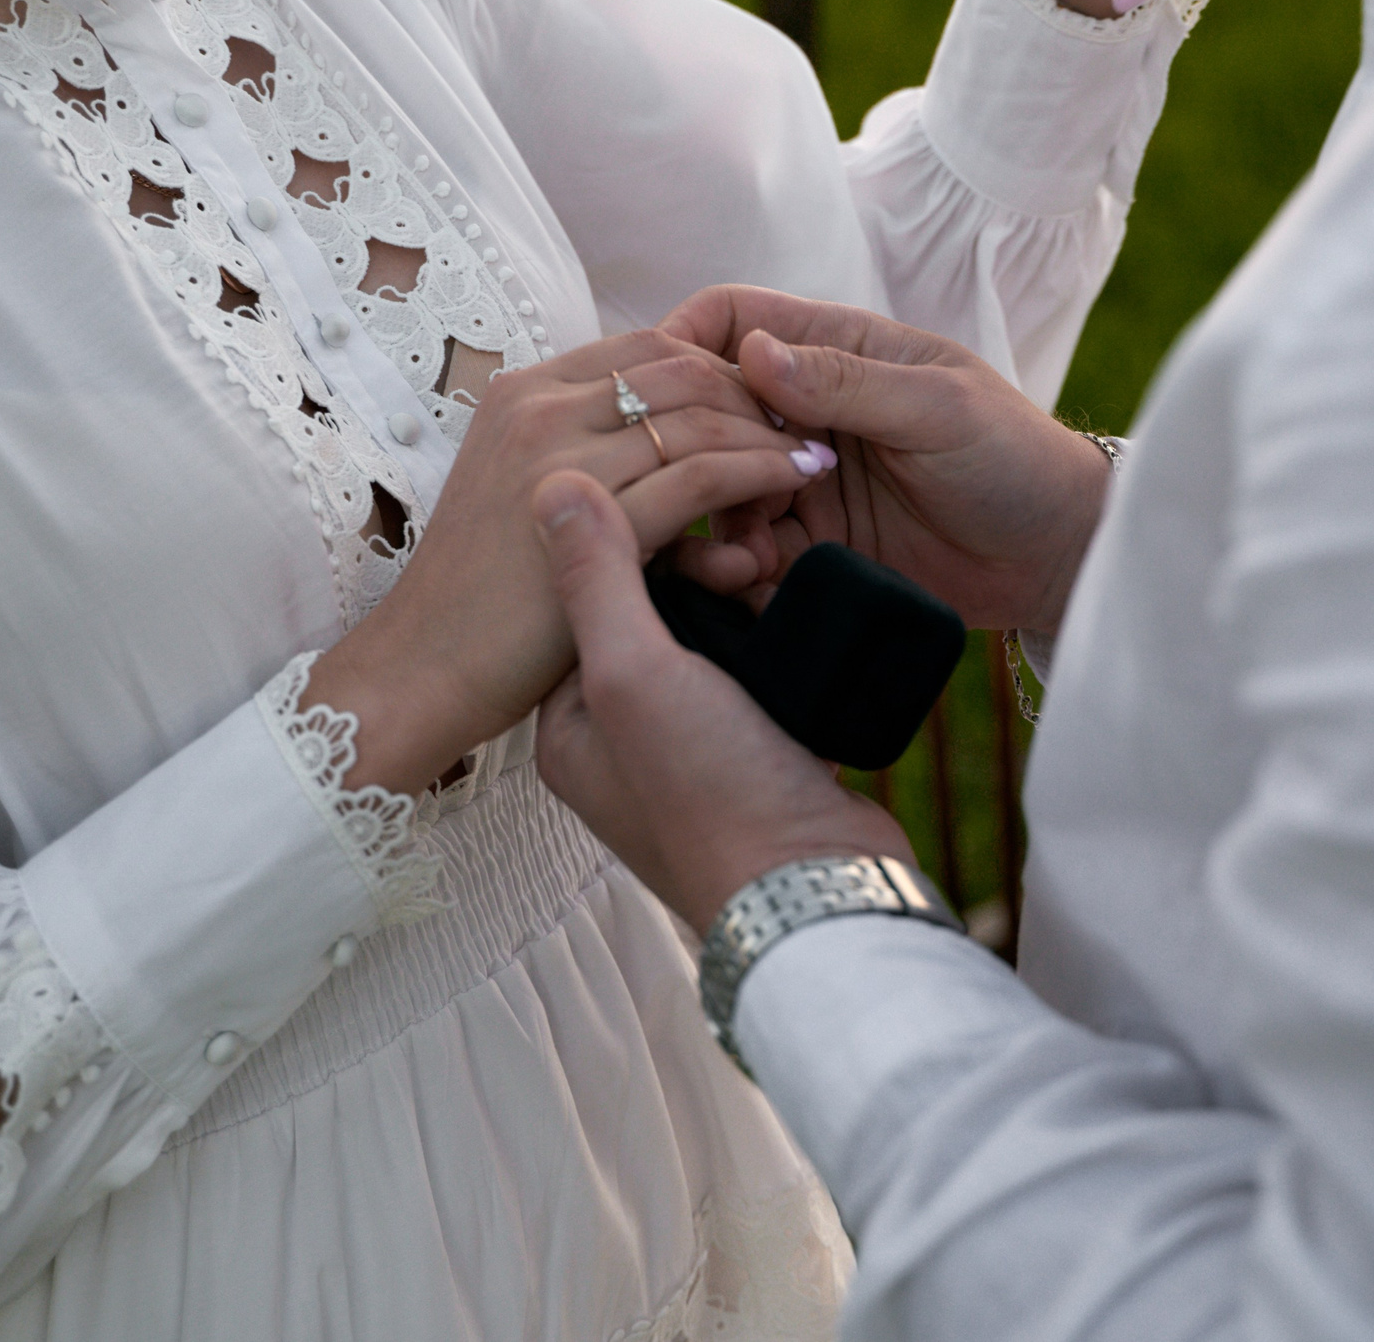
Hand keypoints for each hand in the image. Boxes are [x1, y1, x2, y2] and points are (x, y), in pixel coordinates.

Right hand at [307, 330, 834, 794]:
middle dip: (757, 393)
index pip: (649, 344)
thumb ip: (583, 451)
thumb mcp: (525, 496)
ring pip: (700, 416)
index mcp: (524, 391)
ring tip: (815, 457)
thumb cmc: (481, 600)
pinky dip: (760, 474)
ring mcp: (561, 454)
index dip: (721, 365)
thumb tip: (659, 432)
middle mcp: (539, 406)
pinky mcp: (591, 514)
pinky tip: (794, 488)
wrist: (423, 668)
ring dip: (769, 433)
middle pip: (682, 368)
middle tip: (808, 424)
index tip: (767, 402)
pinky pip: (703, 476)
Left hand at [533, 471, 911, 934]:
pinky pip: (764, 672)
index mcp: (570, 725)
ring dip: (751, 603)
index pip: (588, 598)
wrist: (819, 889)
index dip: (643, 550)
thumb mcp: (633, 674)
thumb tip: (554, 484)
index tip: (696, 537)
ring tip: (775, 590)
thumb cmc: (712, 799)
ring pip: (715, 637)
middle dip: (705, 576)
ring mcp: (693, 750)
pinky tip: (807, 629)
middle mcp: (622, 739)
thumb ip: (596, 577)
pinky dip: (785, 643)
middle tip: (746, 567)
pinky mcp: (759, 754)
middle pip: (655, 611)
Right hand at [661, 286, 1108, 631]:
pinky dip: (739, 571)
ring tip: (745, 558)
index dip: (684, 343)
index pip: (732, 320)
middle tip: (716, 493)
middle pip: (706, 413)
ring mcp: (802, 482)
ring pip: (717, 489)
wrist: (1060, 557)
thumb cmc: (1017, 458)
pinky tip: (756, 585)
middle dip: (693, 451)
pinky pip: (747, 554)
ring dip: (716, 522)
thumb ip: (848, 383)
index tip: (662, 389)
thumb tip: (754, 355)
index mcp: (836, 350)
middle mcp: (806, 413)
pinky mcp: (810, 548)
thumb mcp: (940, 408)